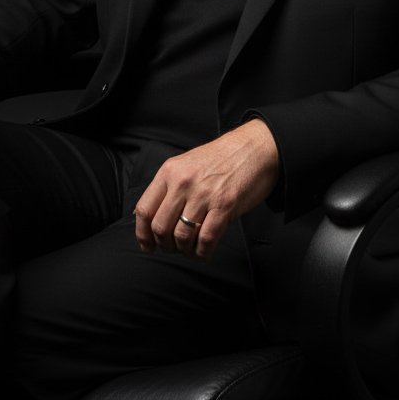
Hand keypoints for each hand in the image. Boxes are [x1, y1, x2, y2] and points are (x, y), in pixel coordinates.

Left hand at [133, 119, 278, 260]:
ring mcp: (204, 194)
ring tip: (190, 249)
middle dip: (164, 245)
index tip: (148, 245)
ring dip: (184, 250)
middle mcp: (183, 182)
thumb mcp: (187, 164)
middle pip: (160, 227)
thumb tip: (149, 216)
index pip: (144, 209)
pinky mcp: (224, 205)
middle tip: (173, 248)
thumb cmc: (221, 158)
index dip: (142, 234)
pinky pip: (205, 239)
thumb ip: (168, 187)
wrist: (255, 147)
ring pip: (181, 236)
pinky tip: (204, 250)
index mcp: (170, 171)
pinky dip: (202, 252)